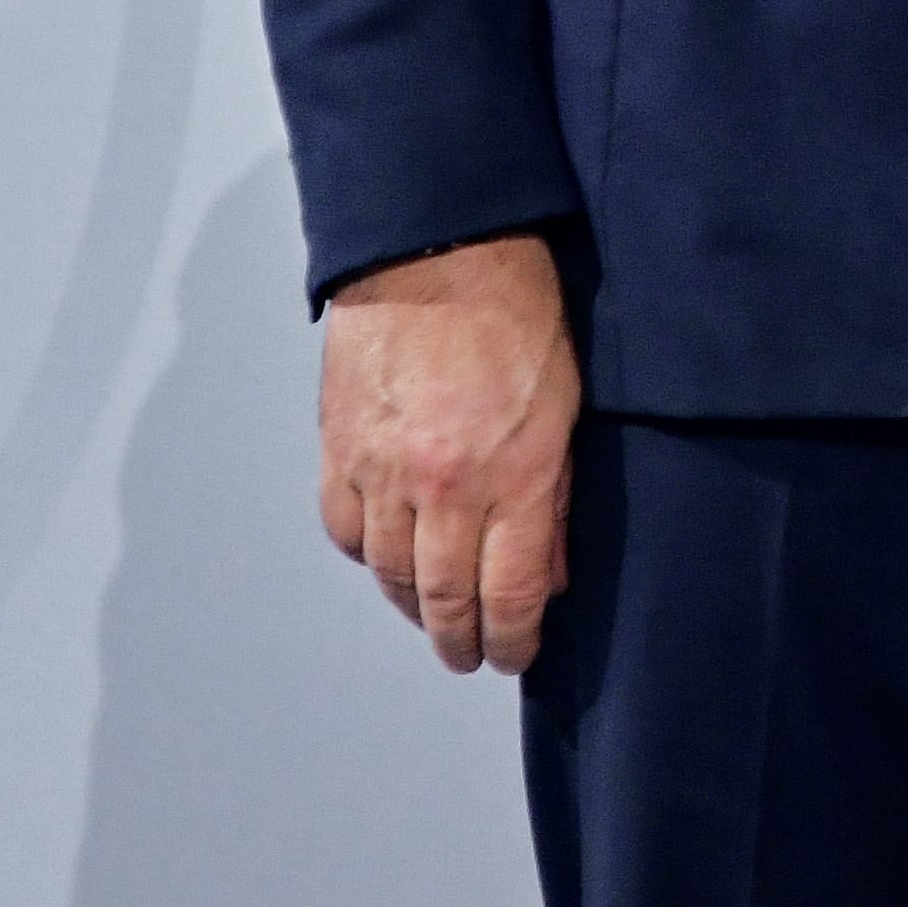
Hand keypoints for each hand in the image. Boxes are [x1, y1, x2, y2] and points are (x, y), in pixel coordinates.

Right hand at [316, 230, 579, 673]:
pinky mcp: (340, 448)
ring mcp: (383, 470)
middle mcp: (444, 486)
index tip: (514, 657)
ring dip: (412, 607)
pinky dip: (368, 554)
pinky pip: (347, 530)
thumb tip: (548, 572)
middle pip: (442, 600)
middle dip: (461, 641)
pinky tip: (388, 558)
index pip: (508, 595)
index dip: (511, 641)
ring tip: (433, 617)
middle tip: (471, 655)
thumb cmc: (517, 314)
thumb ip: (558, 499)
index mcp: (514, 475)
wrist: (437, 249)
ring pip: (389, 574)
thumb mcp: (567, 408)